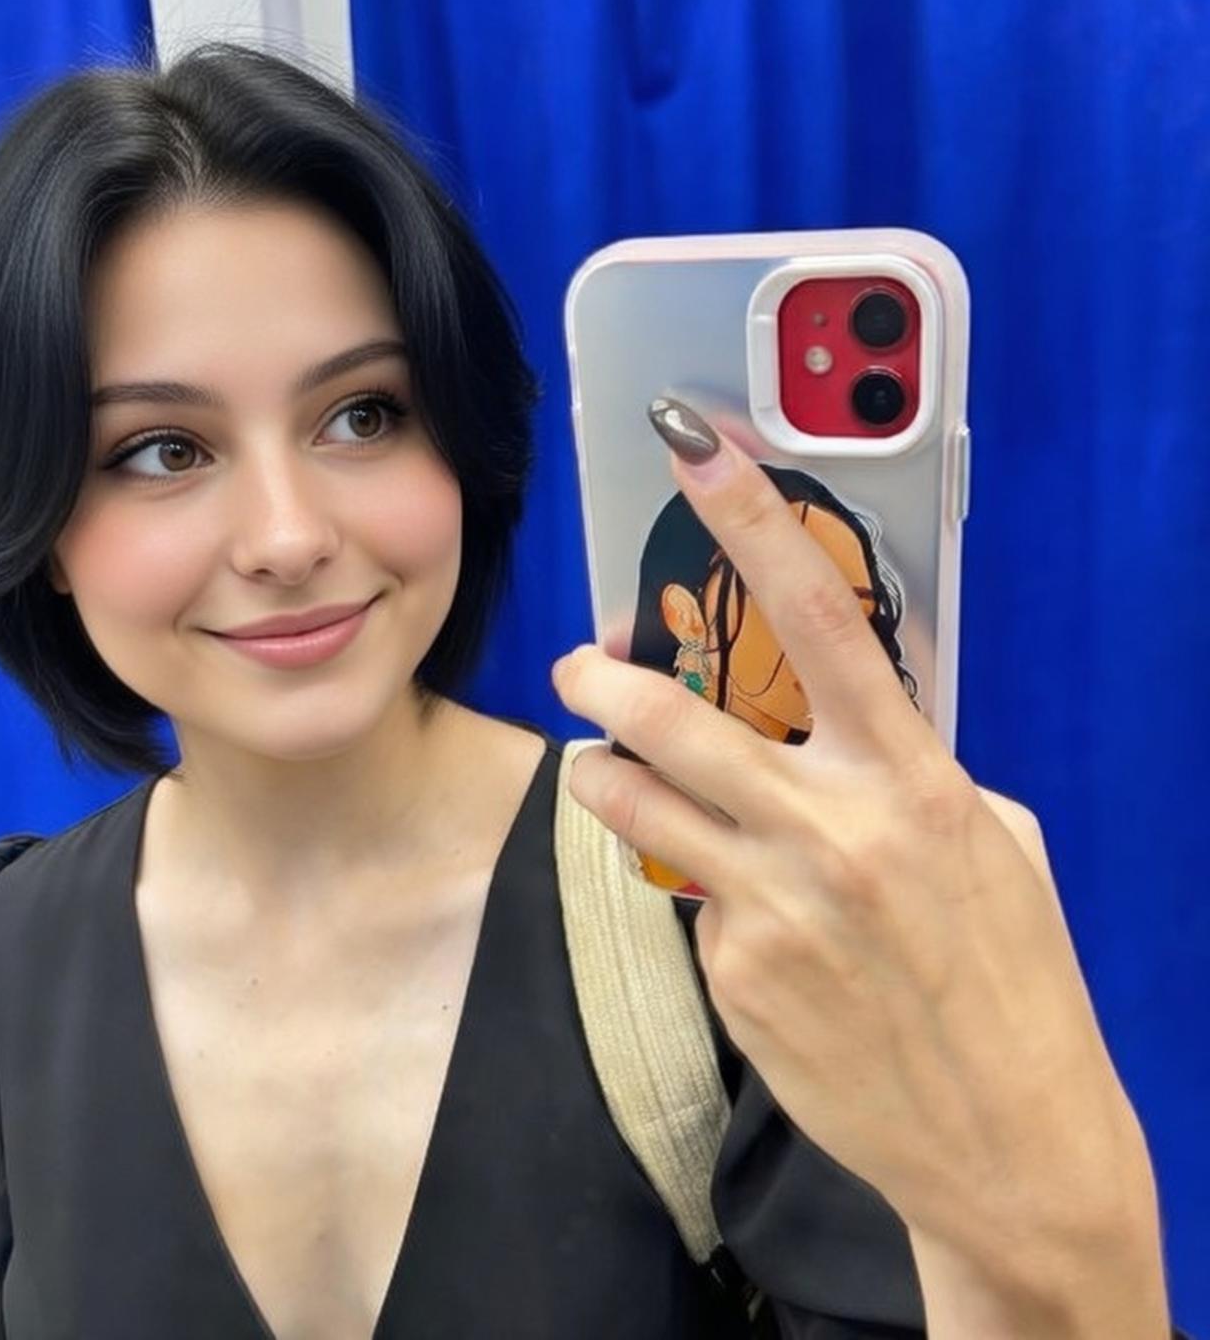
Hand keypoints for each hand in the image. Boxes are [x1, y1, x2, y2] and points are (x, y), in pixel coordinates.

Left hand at [550, 408, 1156, 1279]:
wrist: (1009, 1144)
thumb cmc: (1014, 982)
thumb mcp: (991, 847)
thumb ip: (903, 774)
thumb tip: (828, 728)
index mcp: (914, 779)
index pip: (823, 619)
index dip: (754, 522)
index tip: (695, 451)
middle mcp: (834, 829)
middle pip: (677, 719)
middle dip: (606, 680)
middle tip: (580, 664)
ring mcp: (772, 904)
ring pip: (637, 806)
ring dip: (601, 776)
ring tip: (599, 770)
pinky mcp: (733, 970)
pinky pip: (684, 900)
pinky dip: (692, 889)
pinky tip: (741, 922)